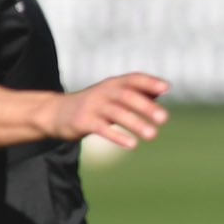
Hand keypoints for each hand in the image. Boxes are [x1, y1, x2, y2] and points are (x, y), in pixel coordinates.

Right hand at [54, 73, 169, 148]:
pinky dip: (117, 136)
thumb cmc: (94, 104)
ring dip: (136, 124)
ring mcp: (93, 106)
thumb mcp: (113, 95)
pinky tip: (132, 144)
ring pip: (116, 113)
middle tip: (165, 118)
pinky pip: (102, 128)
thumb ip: (137, 92)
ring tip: (153, 135)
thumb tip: (163, 90)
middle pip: (127, 96)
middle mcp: (103, 92)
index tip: (167, 88)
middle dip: (146, 107)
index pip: (134, 79)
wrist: (56, 113)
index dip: (150, 82)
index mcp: (113, 84)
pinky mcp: (83, 121)